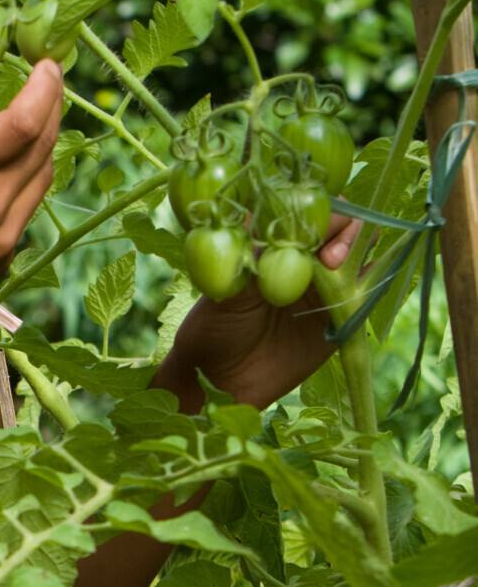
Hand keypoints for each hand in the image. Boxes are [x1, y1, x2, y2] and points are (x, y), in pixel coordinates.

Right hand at [0, 63, 62, 357]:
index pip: (24, 122)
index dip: (45, 88)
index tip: (46, 63)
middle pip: (45, 144)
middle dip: (52, 105)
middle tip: (47, 78)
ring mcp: (4, 234)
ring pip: (43, 174)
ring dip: (47, 139)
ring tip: (35, 113)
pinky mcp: (4, 256)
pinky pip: (30, 202)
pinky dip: (31, 172)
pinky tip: (13, 163)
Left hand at [157, 213, 362, 411]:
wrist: (225, 378)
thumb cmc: (214, 328)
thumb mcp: (226, 293)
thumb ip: (245, 259)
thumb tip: (247, 214)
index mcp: (273, 242)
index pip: (306, 209)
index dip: (316, 213)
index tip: (307, 237)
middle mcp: (303, 255)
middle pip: (342, 222)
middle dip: (344, 230)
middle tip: (330, 258)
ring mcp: (325, 281)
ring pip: (360, 249)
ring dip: (359, 249)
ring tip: (336, 269)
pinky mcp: (342, 311)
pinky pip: (367, 287)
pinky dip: (372, 278)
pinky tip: (357, 288)